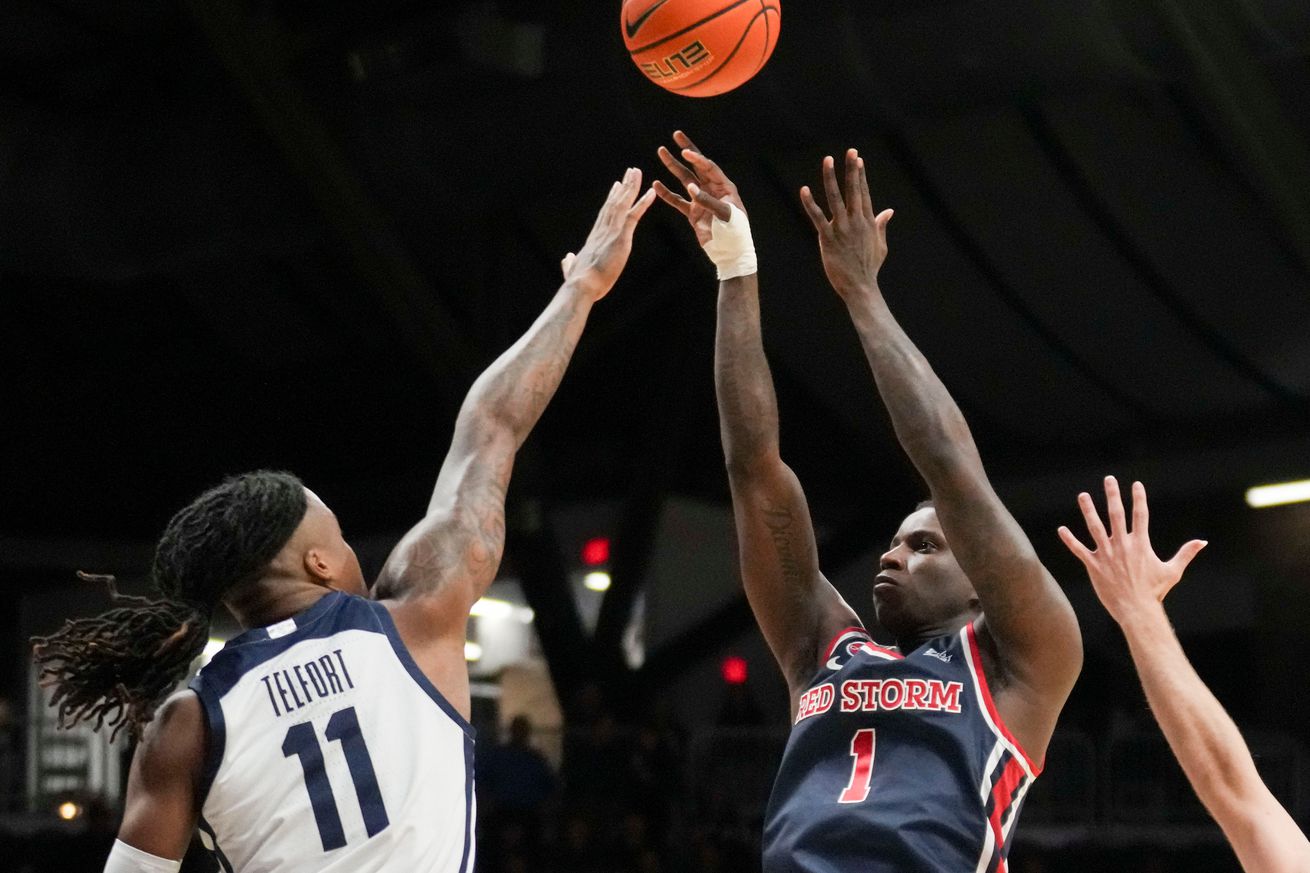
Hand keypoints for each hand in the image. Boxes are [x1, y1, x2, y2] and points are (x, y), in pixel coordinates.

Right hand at [562, 167, 656, 301]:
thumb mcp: (572, 270)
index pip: (605, 214)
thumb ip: (569, 263)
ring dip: (631, 186)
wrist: (582, 285)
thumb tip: (566, 259)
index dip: (611, 199)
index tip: (616, 186)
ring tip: (637, 172)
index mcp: (594, 238)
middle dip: (623, 186)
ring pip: (622, 203)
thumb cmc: (578, 283)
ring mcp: (611, 231)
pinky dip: (643, 202)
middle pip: (614, 203)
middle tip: (630, 171)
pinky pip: (634, 215)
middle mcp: (602, 229)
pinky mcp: (621, 237)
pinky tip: (651, 192)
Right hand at [652, 130, 744, 246]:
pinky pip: (677, 201)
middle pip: (696, 166)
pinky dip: (666, 194)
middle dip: (686, 150)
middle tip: (676, 134)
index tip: (685, 151)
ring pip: (684, 180)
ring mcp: (701, 201)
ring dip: (672, 166)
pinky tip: (656, 185)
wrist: (731, 254)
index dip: (697, 159)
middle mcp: (712, 190)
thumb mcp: (726, 216)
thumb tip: (690, 187)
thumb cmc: (735, 234)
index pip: (709, 168)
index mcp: (725, 188)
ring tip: (661, 151)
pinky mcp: (693, 213)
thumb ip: (708, 201)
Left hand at [799, 150, 893, 298]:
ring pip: (835, 198)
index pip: (863, 193)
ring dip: (831, 178)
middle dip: (851, 169)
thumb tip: (889, 211)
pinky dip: (810, 203)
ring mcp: (842, 229)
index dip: (861, 176)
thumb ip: (881, 225)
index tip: (858, 160)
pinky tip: (804, 190)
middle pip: (854, 190)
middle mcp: (856, 222)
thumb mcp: (880, 245)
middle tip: (850, 151)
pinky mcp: (828, 239)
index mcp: (868, 222)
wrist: (861, 287)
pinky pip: (818, 217)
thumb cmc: (870, 267)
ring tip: (828, 160)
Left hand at [1058, 477, 1207, 626]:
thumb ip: (1186, 553)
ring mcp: (1107, 555)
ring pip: (1095, 528)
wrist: (1136, 610)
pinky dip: (1069, 540)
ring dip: (1088, 510)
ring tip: (1083, 495)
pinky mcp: (1093, 565)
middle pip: (1116, 515)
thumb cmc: (1154, 592)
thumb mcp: (1172, 571)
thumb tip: (1203, 542)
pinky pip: (1079, 550)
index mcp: (1141, 544)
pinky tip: (1061, 529)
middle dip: (1112, 495)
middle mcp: (1122, 545)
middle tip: (1108, 479)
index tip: (1136, 484)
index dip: (1139, 498)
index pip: (1140, 515)